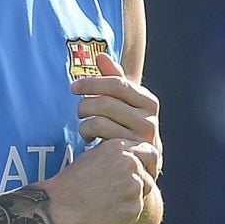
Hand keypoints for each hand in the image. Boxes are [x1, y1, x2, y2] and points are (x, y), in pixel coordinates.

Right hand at [38, 137, 159, 223]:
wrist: (61, 205)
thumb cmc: (72, 181)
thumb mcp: (93, 156)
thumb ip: (115, 154)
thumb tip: (130, 156)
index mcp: (119, 148)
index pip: (148, 150)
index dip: (147, 161)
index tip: (143, 168)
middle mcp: (130, 164)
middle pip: (150, 172)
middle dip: (144, 178)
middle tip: (134, 188)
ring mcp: (133, 187)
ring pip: (143, 191)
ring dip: (133, 196)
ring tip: (110, 201)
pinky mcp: (133, 208)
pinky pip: (136, 210)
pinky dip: (125, 212)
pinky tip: (107, 211)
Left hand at [71, 53, 161, 179]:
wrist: (138, 167)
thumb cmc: (125, 129)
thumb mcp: (122, 104)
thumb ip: (113, 80)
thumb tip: (101, 56)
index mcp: (149, 102)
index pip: (117, 83)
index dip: (92, 83)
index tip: (74, 87)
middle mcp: (150, 121)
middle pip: (105, 103)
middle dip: (84, 105)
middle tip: (78, 111)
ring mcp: (142, 142)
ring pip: (99, 121)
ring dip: (83, 123)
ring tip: (83, 128)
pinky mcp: (128, 157)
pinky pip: (99, 140)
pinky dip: (88, 136)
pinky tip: (89, 140)